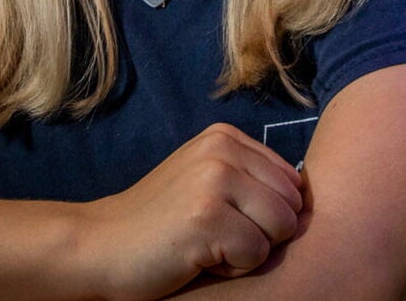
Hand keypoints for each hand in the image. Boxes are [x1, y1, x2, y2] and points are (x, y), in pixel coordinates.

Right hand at [76, 123, 304, 299]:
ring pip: (281, 228)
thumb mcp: (205, 181)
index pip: (292, 180)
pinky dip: (232, 269)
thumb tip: (306, 193)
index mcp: (225, 137)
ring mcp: (214, 180)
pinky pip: (256, 254)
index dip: (268, 214)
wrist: (99, 247)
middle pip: (292, 204)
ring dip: (250, 251)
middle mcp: (222, 149)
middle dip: (264, 233)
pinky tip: (198, 259)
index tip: (226, 220)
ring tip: (209, 246)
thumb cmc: (160, 224)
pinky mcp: (207, 217)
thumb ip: (250, 178)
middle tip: (216, 238)